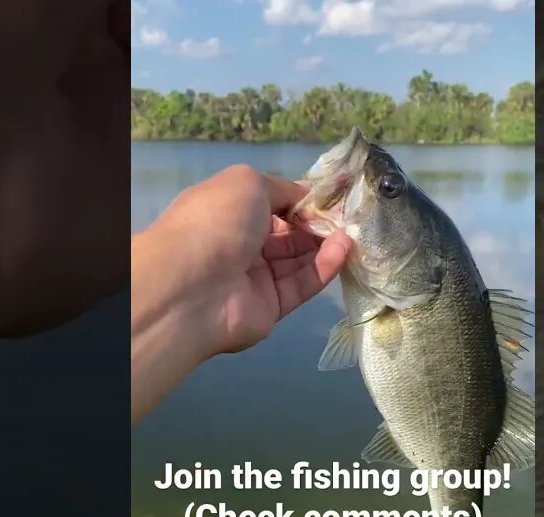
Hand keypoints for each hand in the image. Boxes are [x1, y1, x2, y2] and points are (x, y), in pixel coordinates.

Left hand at [142, 164, 351, 355]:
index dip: (300, 200)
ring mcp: (254, 278)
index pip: (272, 204)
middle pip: (288, 233)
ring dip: (326, 243)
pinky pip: (301, 284)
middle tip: (349, 214)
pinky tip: (343, 249)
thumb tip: (305, 195)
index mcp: (228, 212)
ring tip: (352, 231)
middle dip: (318, 223)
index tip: (332, 195)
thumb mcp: (248, 183)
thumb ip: (282, 188)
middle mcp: (240, 244)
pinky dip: (324, 267)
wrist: (191, 286)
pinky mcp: (271, 307)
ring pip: (298, 259)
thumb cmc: (216, 221)